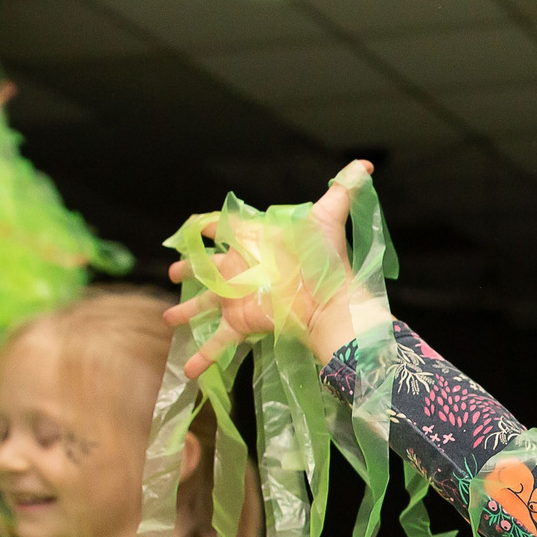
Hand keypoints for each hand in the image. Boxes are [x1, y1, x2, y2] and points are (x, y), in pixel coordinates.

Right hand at [162, 159, 388, 375]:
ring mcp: (239, 296)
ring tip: (169, 318)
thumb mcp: (327, 219)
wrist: (329, 302)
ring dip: (186, 310)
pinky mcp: (242, 320)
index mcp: (254, 241)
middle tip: (174, 271)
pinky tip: (189, 373)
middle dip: (187, 269)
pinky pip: (219, 341)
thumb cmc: (324, 259)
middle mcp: (242, 267)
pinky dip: (203, 357)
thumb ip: (343, 189)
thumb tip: (366, 163)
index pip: (225, 227)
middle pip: (207, 266)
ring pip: (204, 302)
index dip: (208, 225)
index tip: (194, 227)